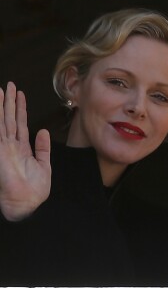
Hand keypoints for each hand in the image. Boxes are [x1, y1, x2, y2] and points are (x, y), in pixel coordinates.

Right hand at [0, 82, 50, 220]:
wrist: (27, 202)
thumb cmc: (35, 189)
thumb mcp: (44, 164)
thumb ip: (42, 147)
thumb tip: (43, 130)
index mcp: (22, 148)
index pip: (20, 124)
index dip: (20, 109)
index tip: (20, 94)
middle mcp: (11, 145)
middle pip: (10, 119)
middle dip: (9, 102)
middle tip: (9, 85)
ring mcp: (5, 147)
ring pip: (3, 122)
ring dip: (2, 106)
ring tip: (2, 90)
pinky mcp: (1, 151)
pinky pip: (0, 131)